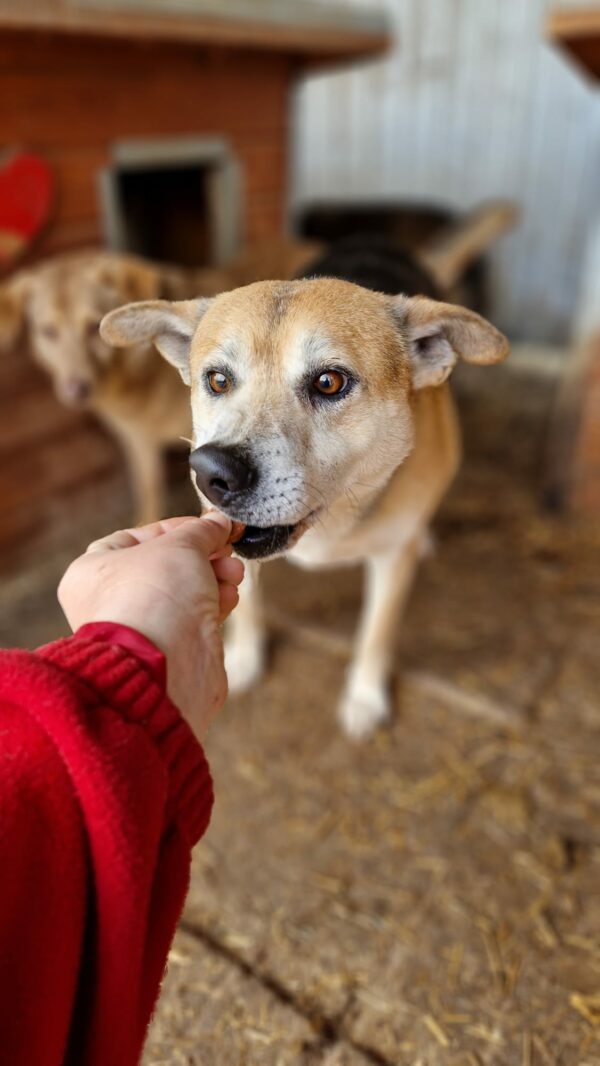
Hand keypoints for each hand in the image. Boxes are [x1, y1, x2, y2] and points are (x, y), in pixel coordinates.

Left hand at [58, 514, 244, 738]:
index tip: (211, 525)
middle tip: (227, 548)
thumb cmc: (154, 599)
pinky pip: (194, 618)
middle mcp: (111, 600)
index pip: (138, 537)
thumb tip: (218, 522)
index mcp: (93, 570)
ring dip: (214, 577)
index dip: (179, 528)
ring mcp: (140, 626)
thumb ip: (201, 531)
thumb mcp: (181, 545)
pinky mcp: (168, 648)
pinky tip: (231, 596)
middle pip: (166, 565)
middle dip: (204, 555)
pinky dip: (214, 604)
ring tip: (234, 572)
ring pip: (184, 592)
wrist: (166, 664)